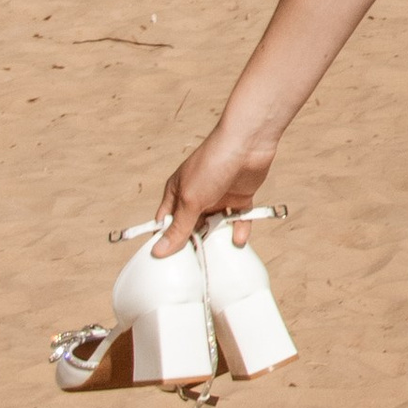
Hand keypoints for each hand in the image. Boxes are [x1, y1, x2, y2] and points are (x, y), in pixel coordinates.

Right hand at [153, 126, 279, 256]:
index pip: (166, 222)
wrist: (248, 143)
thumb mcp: (191, 199)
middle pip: (191, 227)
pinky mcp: (239, 197)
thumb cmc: (212, 164)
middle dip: (194, 243)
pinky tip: (238, 239)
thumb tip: (159, 251)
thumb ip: (179, 227)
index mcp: (177, 192)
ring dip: (217, 238)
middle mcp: (196, 196)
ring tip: (218, 253)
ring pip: (215, 225)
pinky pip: (238, 219)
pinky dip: (239, 229)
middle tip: (196, 263)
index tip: (167, 261)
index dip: (165, 240)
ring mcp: (218, 197)